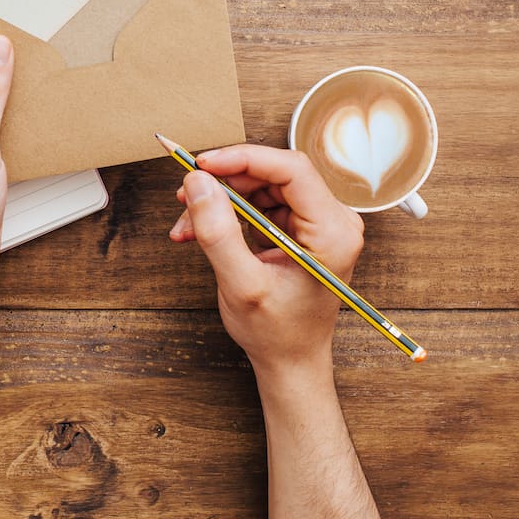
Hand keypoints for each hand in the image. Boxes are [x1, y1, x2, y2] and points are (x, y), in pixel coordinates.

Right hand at [169, 145, 363, 376]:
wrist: (291, 360)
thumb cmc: (276, 332)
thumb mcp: (241, 286)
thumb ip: (218, 233)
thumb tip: (197, 183)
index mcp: (333, 232)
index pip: (291, 170)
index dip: (243, 158)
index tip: (202, 165)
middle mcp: (333, 221)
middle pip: (274, 173)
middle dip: (225, 180)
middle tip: (186, 194)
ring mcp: (317, 223)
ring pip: (262, 185)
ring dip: (221, 198)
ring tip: (188, 223)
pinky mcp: (300, 228)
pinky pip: (260, 202)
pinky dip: (228, 211)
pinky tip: (200, 229)